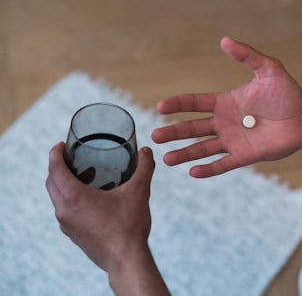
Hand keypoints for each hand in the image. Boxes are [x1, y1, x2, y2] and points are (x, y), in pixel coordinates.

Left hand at [45, 142, 154, 272]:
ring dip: (63, 184)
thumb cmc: (129, 225)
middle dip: (57, 167)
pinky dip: (69, 200)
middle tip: (72, 158)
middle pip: (51, 182)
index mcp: (74, 197)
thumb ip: (144, 168)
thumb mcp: (139, 192)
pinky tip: (89, 200)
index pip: (54, 169)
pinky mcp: (73, 234)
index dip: (55, 153)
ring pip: (56, 198)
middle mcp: (64, 210)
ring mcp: (66, 224)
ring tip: (81, 176)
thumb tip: (147, 151)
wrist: (125, 259)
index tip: (61, 145)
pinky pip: (64, 211)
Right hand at [152, 36, 301, 177]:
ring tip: (166, 159)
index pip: (195, 103)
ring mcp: (233, 140)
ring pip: (203, 148)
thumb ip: (247, 56)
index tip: (161, 107)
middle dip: (174, 132)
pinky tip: (193, 172)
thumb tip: (224, 40)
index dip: (178, 104)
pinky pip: (223, 164)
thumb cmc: (287, 93)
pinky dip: (209, 169)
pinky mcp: (245, 156)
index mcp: (225, 102)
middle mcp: (224, 122)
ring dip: (185, 153)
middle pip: (193, 128)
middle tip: (155, 137)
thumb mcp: (268, 69)